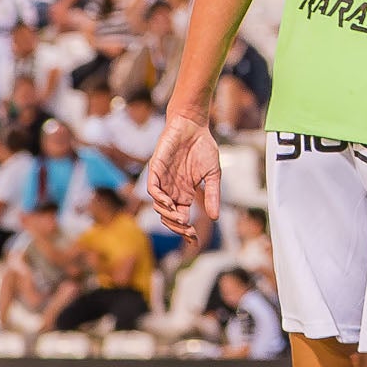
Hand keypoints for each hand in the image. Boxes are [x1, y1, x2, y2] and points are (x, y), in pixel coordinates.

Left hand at [144, 112, 219, 241]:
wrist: (194, 126)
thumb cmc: (203, 148)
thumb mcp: (213, 175)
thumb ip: (212, 195)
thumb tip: (214, 217)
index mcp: (184, 193)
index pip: (182, 218)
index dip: (186, 231)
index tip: (195, 241)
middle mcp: (171, 190)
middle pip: (169, 216)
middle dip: (177, 227)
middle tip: (189, 232)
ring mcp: (163, 180)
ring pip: (158, 205)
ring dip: (168, 215)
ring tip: (181, 220)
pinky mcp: (156, 169)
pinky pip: (152, 188)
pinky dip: (159, 198)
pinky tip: (170, 204)